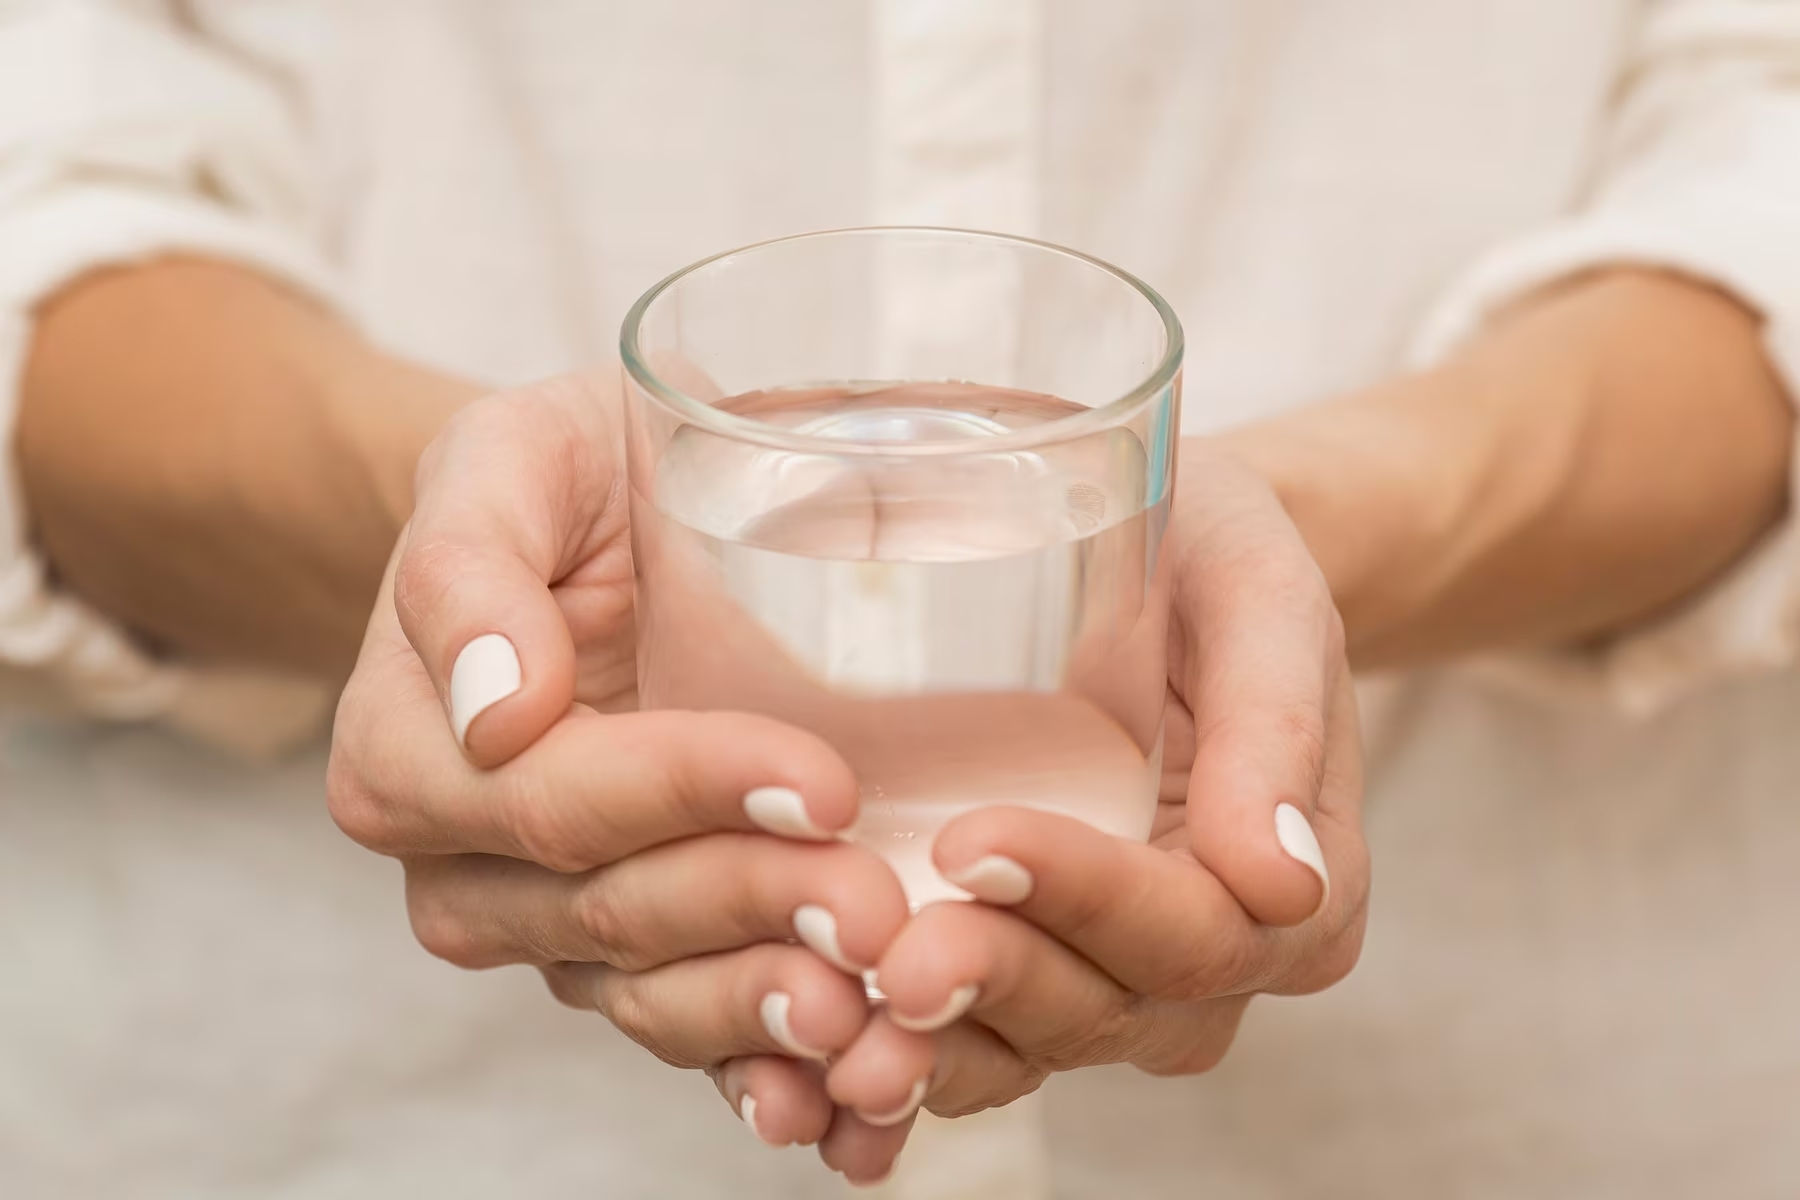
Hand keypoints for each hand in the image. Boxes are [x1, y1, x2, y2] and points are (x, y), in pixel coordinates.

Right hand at [325, 373, 915, 1181]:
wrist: (607, 524)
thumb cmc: (565, 478)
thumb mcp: (509, 458)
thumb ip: (468, 565)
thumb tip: (494, 707)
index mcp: (411, 753)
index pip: (556, 800)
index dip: (685, 797)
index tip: (820, 782)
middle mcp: (470, 865)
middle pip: (612, 913)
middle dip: (751, 912)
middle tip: (876, 910)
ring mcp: (554, 926)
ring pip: (652, 996)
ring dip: (763, 1016)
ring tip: (871, 1016)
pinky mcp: (638, 956)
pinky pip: (691, 1036)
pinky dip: (768, 1077)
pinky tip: (850, 1102)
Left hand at [737, 443, 1367, 1169]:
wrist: (1160, 566)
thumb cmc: (1213, 560)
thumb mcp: (1259, 597)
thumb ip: (1277, 722)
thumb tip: (1284, 881)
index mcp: (1302, 889)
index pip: (1198, 929)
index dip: (1088, 899)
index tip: (972, 839)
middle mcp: (1214, 959)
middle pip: (1114, 1008)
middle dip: (999, 983)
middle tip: (891, 958)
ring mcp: (1119, 978)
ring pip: (1037, 1046)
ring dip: (939, 1049)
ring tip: (839, 1024)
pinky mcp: (1034, 969)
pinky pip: (978, 1042)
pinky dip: (906, 1056)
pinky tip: (821, 1057)